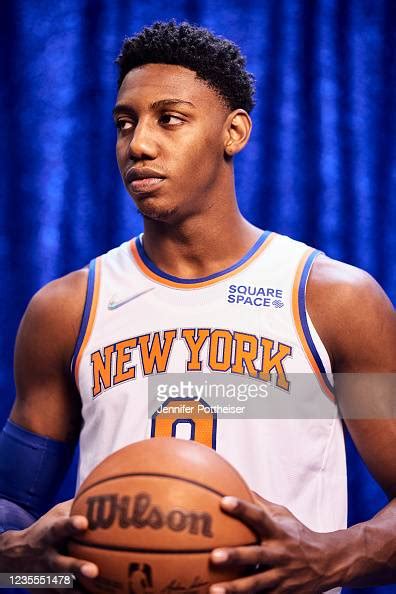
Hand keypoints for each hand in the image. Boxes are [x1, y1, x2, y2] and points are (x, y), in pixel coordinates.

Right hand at [0, 500, 97, 591]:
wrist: (15, 557)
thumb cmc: (47, 530)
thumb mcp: (56, 514)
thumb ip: (78, 504)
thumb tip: (104, 490)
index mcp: (50, 535)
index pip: (60, 527)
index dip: (71, 525)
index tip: (83, 523)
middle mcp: (48, 557)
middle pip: (62, 564)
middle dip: (77, 568)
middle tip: (94, 571)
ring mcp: (48, 577)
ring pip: (64, 587)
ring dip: (79, 591)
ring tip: (96, 590)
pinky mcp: (49, 592)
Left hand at [210, 493, 332, 592]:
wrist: (327, 564)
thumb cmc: (298, 535)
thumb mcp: (283, 515)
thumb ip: (260, 503)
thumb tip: (235, 483)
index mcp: (278, 532)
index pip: (259, 516)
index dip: (243, 509)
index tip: (224, 501)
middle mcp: (280, 555)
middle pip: (256, 556)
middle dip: (236, 557)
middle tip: (215, 556)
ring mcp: (281, 578)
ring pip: (257, 584)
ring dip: (236, 588)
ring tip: (214, 590)